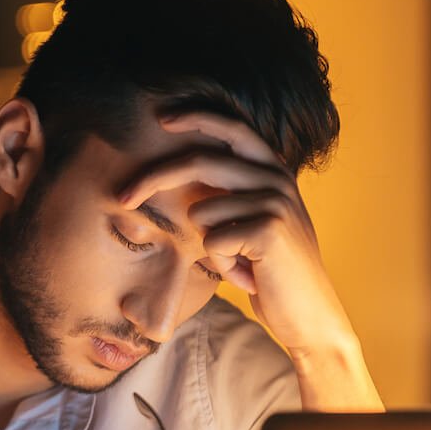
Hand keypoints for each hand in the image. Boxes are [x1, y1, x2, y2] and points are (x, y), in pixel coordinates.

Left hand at [117, 111, 381, 410]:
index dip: (197, 117)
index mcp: (272, 169)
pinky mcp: (269, 230)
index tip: (161, 117)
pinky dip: (221, 265)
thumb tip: (175, 175)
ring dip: (209, 247)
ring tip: (240, 263)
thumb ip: (228, 194)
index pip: (231, 127)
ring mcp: (274, 201)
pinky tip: (249, 275)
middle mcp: (276, 178)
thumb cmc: (270, 269)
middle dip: (153, 179)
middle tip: (121, 197)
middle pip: (199, 162)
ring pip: (201, 212)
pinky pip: (212, 242)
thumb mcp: (252, 221)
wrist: (309, 312)